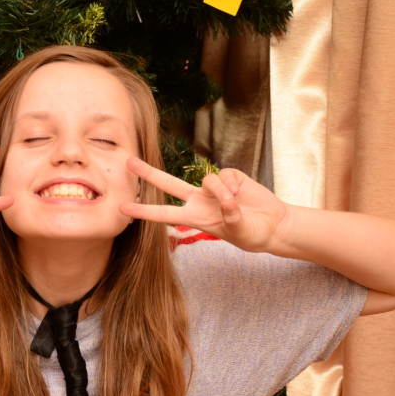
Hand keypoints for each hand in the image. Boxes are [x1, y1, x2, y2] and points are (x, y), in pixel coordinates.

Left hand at [120, 157, 288, 252]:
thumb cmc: (253, 234)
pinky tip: (242, 193)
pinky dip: (233, 185)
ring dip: (221, 191)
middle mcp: (199, 201)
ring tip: (235, 203)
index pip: (163, 214)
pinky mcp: (229, 176)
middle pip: (167, 184)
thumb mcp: (241, 232)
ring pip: (207, 180)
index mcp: (195, 218)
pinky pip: (225, 175)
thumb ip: (231, 218)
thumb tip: (225, 200)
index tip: (121, 208)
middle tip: (127, 161)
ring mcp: (213, 188)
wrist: (273, 224)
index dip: (143, 211)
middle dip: (148, 173)